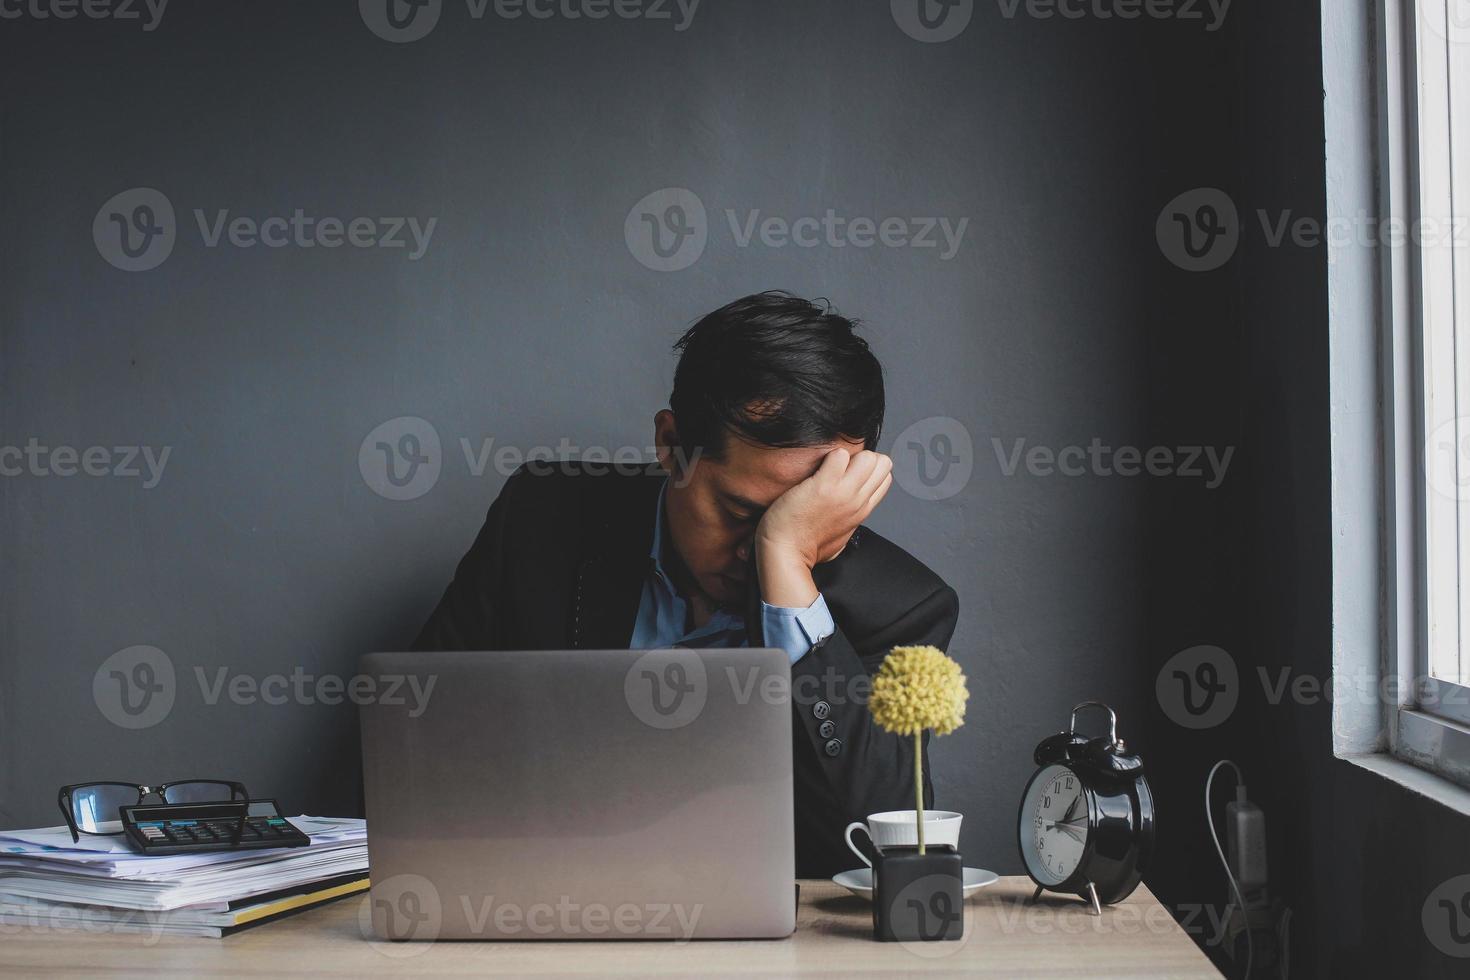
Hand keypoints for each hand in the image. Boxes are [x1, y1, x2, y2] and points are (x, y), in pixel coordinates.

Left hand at [754, 449, 892, 607]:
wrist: (786, 554)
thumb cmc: (806, 548)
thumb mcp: (839, 538)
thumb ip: (847, 523)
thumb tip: (847, 520)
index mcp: (862, 511)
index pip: (884, 478)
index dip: (868, 469)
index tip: (850, 472)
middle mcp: (858, 501)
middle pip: (881, 463)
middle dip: (862, 458)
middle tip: (840, 467)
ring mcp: (843, 493)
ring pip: (867, 457)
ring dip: (848, 456)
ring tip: (828, 467)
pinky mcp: (824, 485)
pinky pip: (839, 455)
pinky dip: (829, 455)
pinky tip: (816, 467)